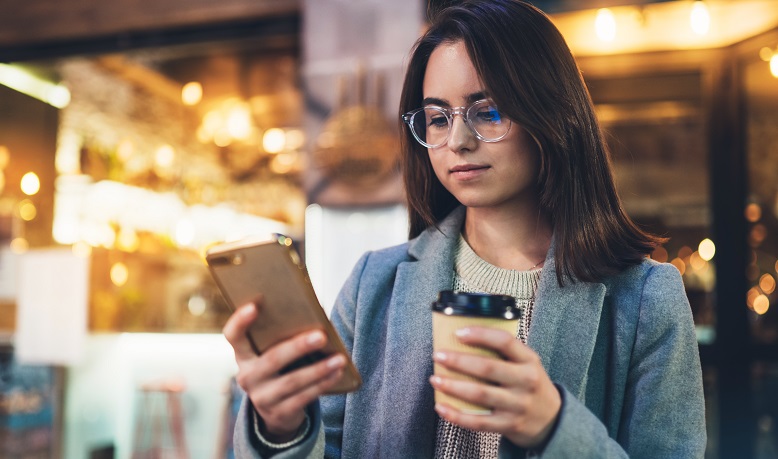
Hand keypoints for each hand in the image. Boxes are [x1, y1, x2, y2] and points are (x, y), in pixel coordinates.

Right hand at [223, 300, 346, 441]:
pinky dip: (323, 384)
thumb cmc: (280, 369)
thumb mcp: (274, 353)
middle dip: (299, 347)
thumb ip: (284, 337)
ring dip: (319, 369)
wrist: (276, 411)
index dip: (240, 321)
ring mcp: (261, 397)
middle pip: (272, 359)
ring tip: (339, 359)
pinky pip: (303, 397)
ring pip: (292, 381)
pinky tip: (336, 373)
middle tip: (321, 336)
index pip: (233, 335)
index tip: (254, 306)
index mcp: (243, 355)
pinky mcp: (278, 413)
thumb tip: (315, 315)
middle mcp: (247, 376)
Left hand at [429, 326, 560, 447]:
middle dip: (459, 361)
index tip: (458, 333)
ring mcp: (518, 405)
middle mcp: (526, 382)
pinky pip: (478, 422)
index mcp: (530, 360)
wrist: (551, 420)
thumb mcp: (527, 364)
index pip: (505, 341)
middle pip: (488, 368)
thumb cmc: (529, 384)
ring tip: (435, 379)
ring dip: (453, 386)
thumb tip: (462, 341)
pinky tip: (441, 407)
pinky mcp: (509, 425)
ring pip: (480, 395)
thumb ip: (504, 354)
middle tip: (438, 355)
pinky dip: (457, 416)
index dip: (480, 335)